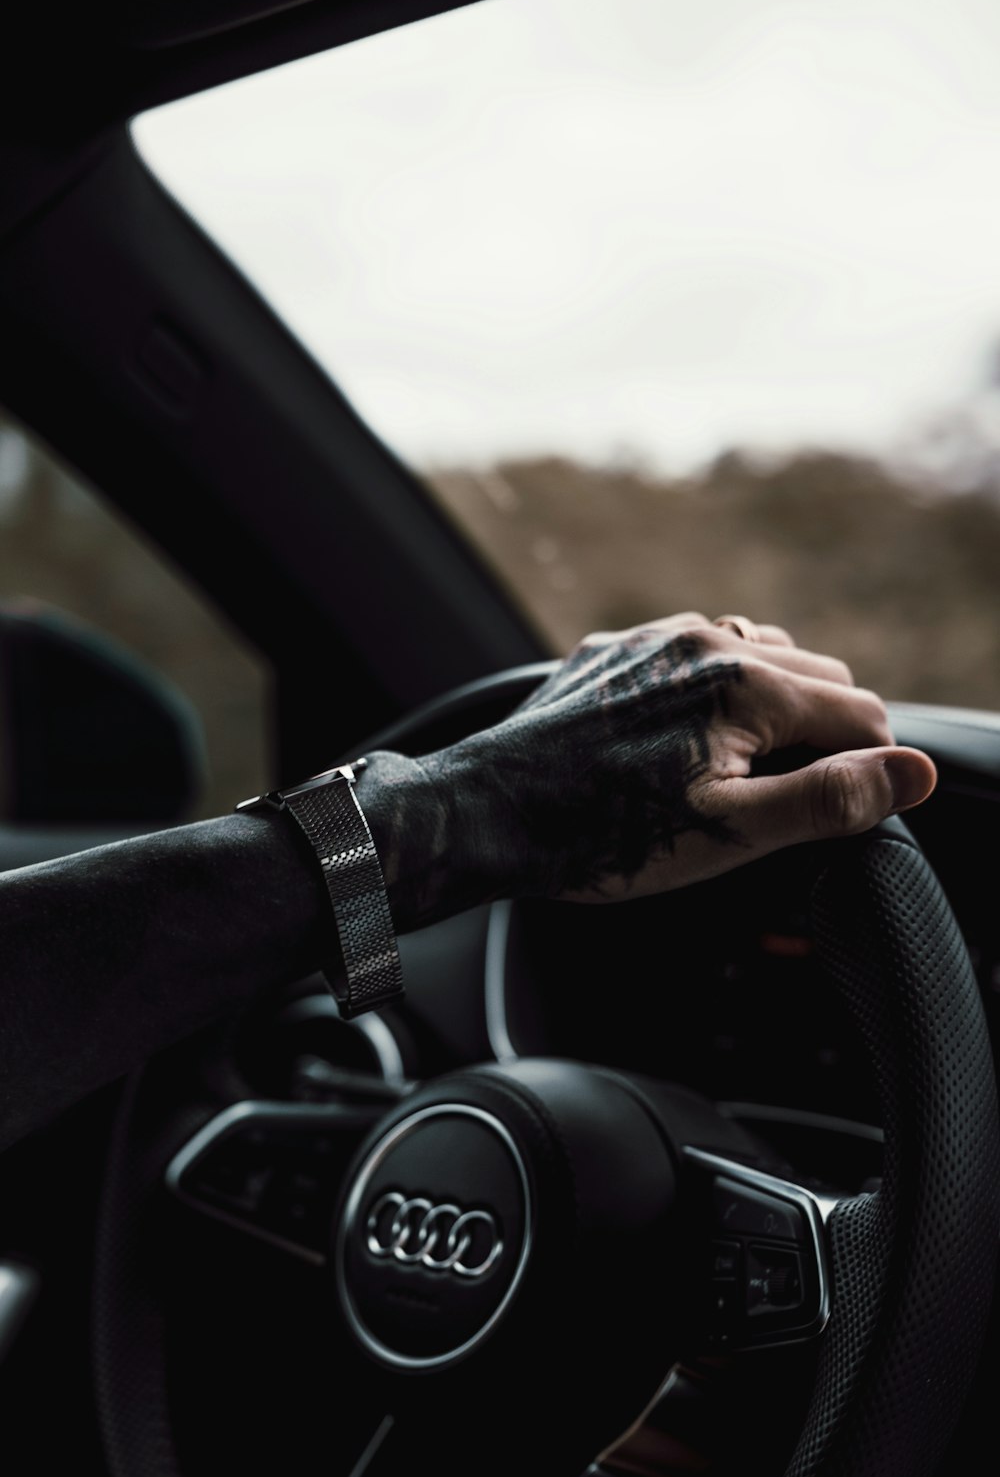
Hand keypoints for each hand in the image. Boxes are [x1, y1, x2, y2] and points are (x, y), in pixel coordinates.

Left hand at [363, 613, 936, 923]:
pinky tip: (687, 740)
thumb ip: (828, 801)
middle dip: (825, 736)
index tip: (847, 813)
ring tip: (745, 772)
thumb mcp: (730, 836)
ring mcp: (655, 639)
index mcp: (748, 685)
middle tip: (792, 802)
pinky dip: (715, 688)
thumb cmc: (603, 836)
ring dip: (774, 705)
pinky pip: (694, 653)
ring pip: (759, 656)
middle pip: (818, 679)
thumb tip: (912, 775)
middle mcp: (707, 641)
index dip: (869, 770)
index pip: (861, 717)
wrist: (485, 815)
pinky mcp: (614, 651)